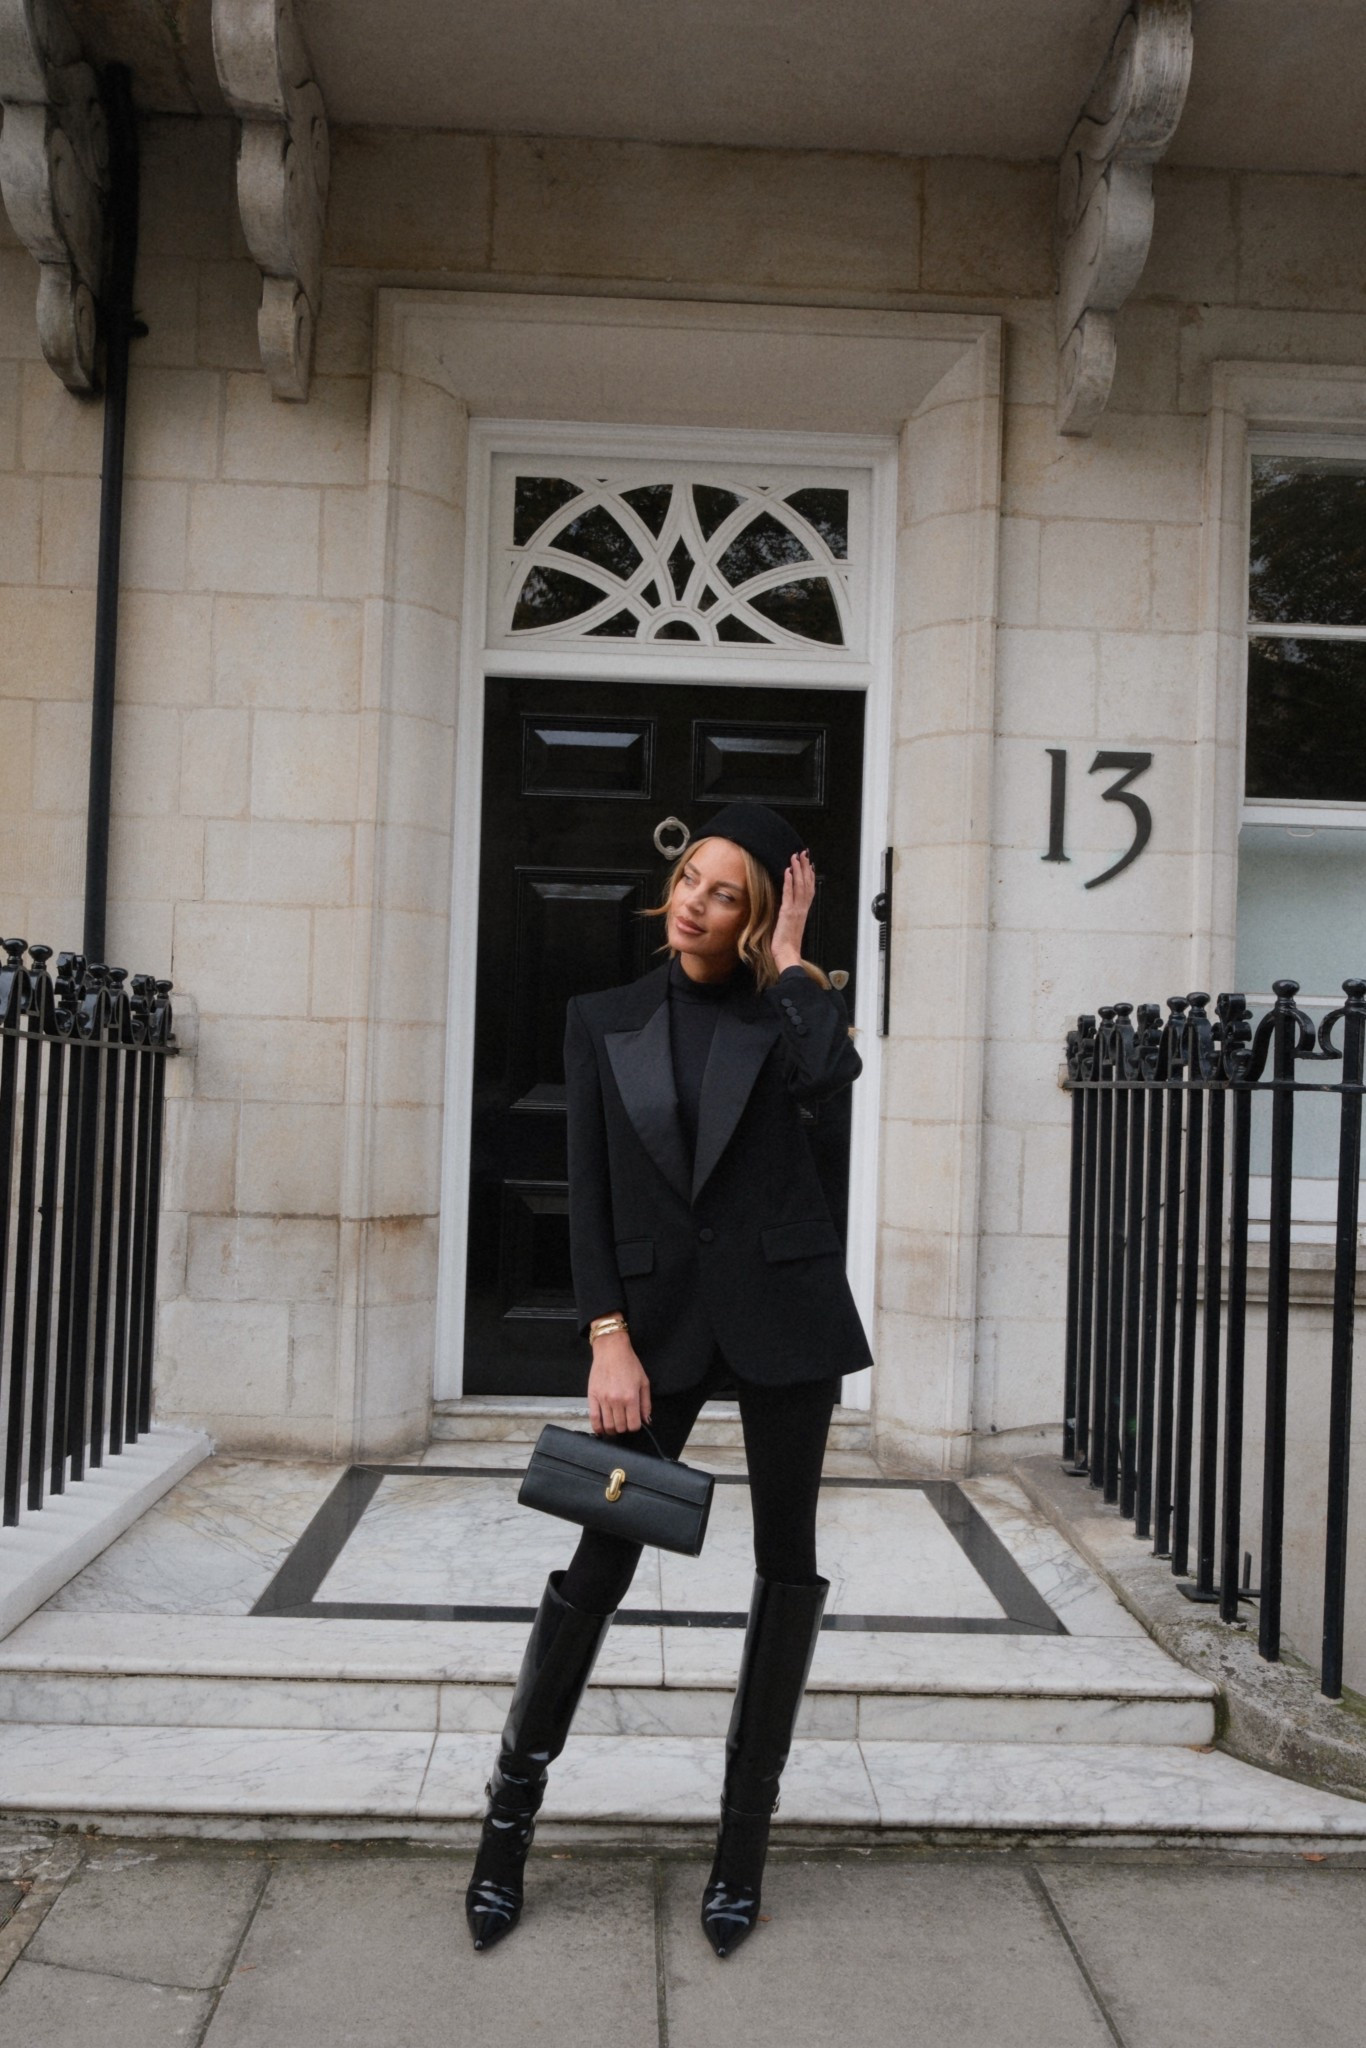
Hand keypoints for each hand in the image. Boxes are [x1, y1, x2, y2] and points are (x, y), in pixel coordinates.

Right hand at [587, 1331, 651, 1435]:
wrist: (611, 1350)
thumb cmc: (629, 1364)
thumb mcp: (644, 1382)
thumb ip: (646, 1403)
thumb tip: (646, 1420)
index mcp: (631, 1397)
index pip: (633, 1425)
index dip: (635, 1427)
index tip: (634, 1423)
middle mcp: (617, 1400)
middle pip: (620, 1427)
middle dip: (624, 1428)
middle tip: (624, 1422)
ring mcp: (603, 1399)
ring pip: (607, 1425)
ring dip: (612, 1429)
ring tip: (614, 1425)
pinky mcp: (592, 1396)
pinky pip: (593, 1418)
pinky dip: (597, 1428)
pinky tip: (601, 1429)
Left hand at [771, 850, 814, 971]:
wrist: (787, 954)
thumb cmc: (787, 944)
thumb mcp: (791, 926)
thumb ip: (792, 915)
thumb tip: (789, 907)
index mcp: (803, 911)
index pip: (809, 889)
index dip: (810, 875)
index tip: (809, 864)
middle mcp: (802, 909)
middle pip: (807, 884)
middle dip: (805, 867)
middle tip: (804, 853)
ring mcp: (796, 910)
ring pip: (800, 886)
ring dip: (798, 870)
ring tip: (795, 857)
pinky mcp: (787, 913)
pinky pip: (789, 894)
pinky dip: (789, 882)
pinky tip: (788, 872)